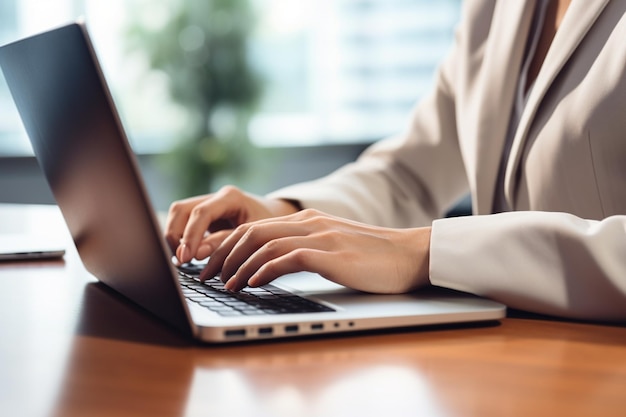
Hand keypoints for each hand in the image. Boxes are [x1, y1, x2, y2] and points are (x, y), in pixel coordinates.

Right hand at [165, 186, 299, 262]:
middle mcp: (216, 197)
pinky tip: (187, 257)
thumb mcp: (252, 237)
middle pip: (181, 210)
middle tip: (181, 261)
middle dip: (175, 236)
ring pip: (178, 215)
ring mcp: (208, 204)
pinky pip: (183, 223)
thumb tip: (196, 254)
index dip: (190, 236)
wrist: (278, 219)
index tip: (185, 258)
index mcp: (231, 198)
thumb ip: (224, 244)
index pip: (201, 213)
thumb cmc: (271, 228)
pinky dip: (181, 239)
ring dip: (175, 238)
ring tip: (182, 261)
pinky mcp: (204, 216)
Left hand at [200, 208, 431, 293]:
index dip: (228, 246)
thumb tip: (274, 268)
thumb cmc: (374, 259)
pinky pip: (288, 258)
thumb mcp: (334, 248)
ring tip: (225, 285)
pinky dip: (264, 271)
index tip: (212, 265)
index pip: (255, 227)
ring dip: (239, 266)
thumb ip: (306, 250)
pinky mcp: (331, 254)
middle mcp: (310, 223)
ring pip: (264, 244)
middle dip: (223, 255)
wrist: (410, 255)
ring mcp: (320, 236)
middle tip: (207, 276)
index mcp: (309, 221)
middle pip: (252, 232)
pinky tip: (253, 284)